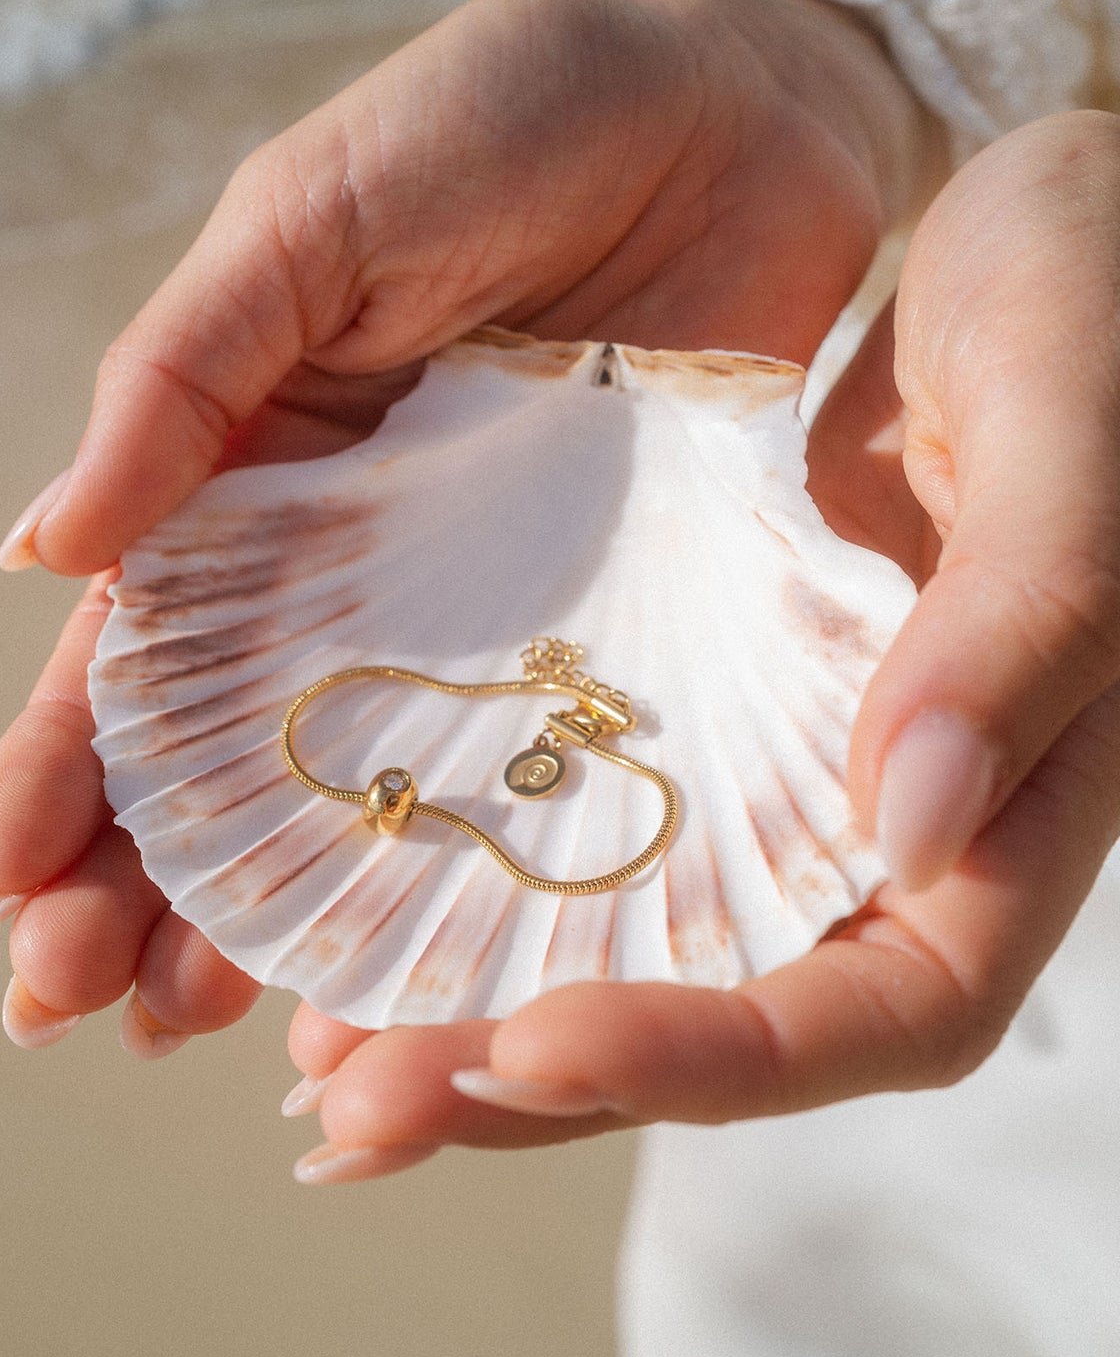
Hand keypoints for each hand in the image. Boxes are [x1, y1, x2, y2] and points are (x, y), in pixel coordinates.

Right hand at [0, 0, 927, 1066]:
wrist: (741, 101)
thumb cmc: (508, 120)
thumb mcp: (314, 218)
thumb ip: (183, 376)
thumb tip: (34, 549)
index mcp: (254, 465)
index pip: (134, 643)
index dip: (64, 766)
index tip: (4, 887)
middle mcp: (353, 564)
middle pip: (226, 753)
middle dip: (140, 879)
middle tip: (77, 1007)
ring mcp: (481, 610)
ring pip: (357, 794)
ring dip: (270, 911)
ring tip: (189, 1031)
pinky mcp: (606, 627)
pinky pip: (522, 774)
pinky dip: (459, 877)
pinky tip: (405, 975)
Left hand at [280, 109, 1119, 1183]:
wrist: (1051, 243)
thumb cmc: (1099, 314)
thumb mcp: (1076, 445)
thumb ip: (1021, 633)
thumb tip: (914, 828)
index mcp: (1017, 810)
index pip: (889, 1005)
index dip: (717, 1057)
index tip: (533, 1042)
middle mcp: (901, 830)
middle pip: (731, 1015)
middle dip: (545, 1077)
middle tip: (353, 1113)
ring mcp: (798, 775)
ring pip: (643, 945)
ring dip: (484, 1011)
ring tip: (315, 1059)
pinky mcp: (718, 704)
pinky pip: (601, 824)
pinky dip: (491, 879)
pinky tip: (368, 892)